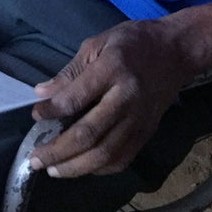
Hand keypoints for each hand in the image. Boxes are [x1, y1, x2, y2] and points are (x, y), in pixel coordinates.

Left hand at [29, 18, 187, 177]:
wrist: (176, 51)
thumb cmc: (133, 42)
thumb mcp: (98, 44)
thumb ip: (71, 71)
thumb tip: (42, 94)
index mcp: (112, 69)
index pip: (76, 97)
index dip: (52, 111)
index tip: (35, 116)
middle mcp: (126, 97)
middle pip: (89, 133)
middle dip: (58, 151)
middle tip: (35, 159)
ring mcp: (139, 118)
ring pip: (106, 153)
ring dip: (76, 167)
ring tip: (54, 170)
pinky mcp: (148, 132)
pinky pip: (123, 158)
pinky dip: (100, 168)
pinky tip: (82, 167)